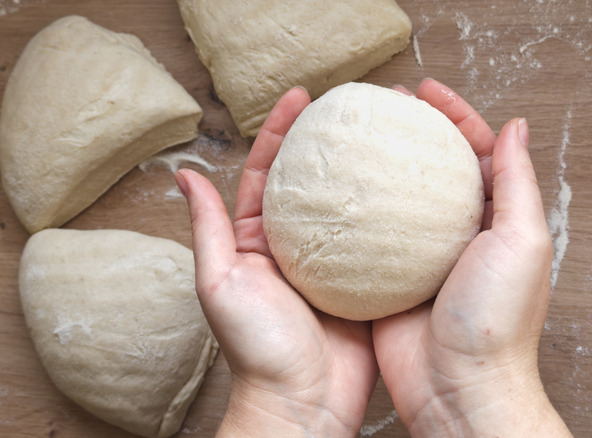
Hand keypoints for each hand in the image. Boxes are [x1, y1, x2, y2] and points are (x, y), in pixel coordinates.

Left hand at [175, 87, 378, 436]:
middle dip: (324, 141)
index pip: (266, 173)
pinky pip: (377, 240)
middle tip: (347, 106)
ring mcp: (331, 266)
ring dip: (359, 171)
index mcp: (256, 243)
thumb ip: (209, 228)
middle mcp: (293, 249)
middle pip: (309, 183)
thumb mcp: (221, 282)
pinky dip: (389, 214)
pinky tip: (408, 190)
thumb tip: (184, 175)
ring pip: (345, 207)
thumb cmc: (258, 351)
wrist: (303, 405)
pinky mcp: (364, 284)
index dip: (280, 132)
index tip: (301, 98)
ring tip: (381, 134)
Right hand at [373, 79, 571, 436]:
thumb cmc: (495, 321)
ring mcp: (419, 256)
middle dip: (411, 132)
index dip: (453, 114)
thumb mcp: (522, 241)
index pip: (476, 151)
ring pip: (397, 198)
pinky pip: (368, 234)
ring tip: (354, 136)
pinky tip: (334, 190)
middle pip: (432, 169)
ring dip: (380, 166)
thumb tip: (517, 126)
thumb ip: (517, 182)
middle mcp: (457, 234)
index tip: (423, 90)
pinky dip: (354, 208)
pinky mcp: (386, 278)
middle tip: (383, 105)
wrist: (456, 388)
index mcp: (494, 220)